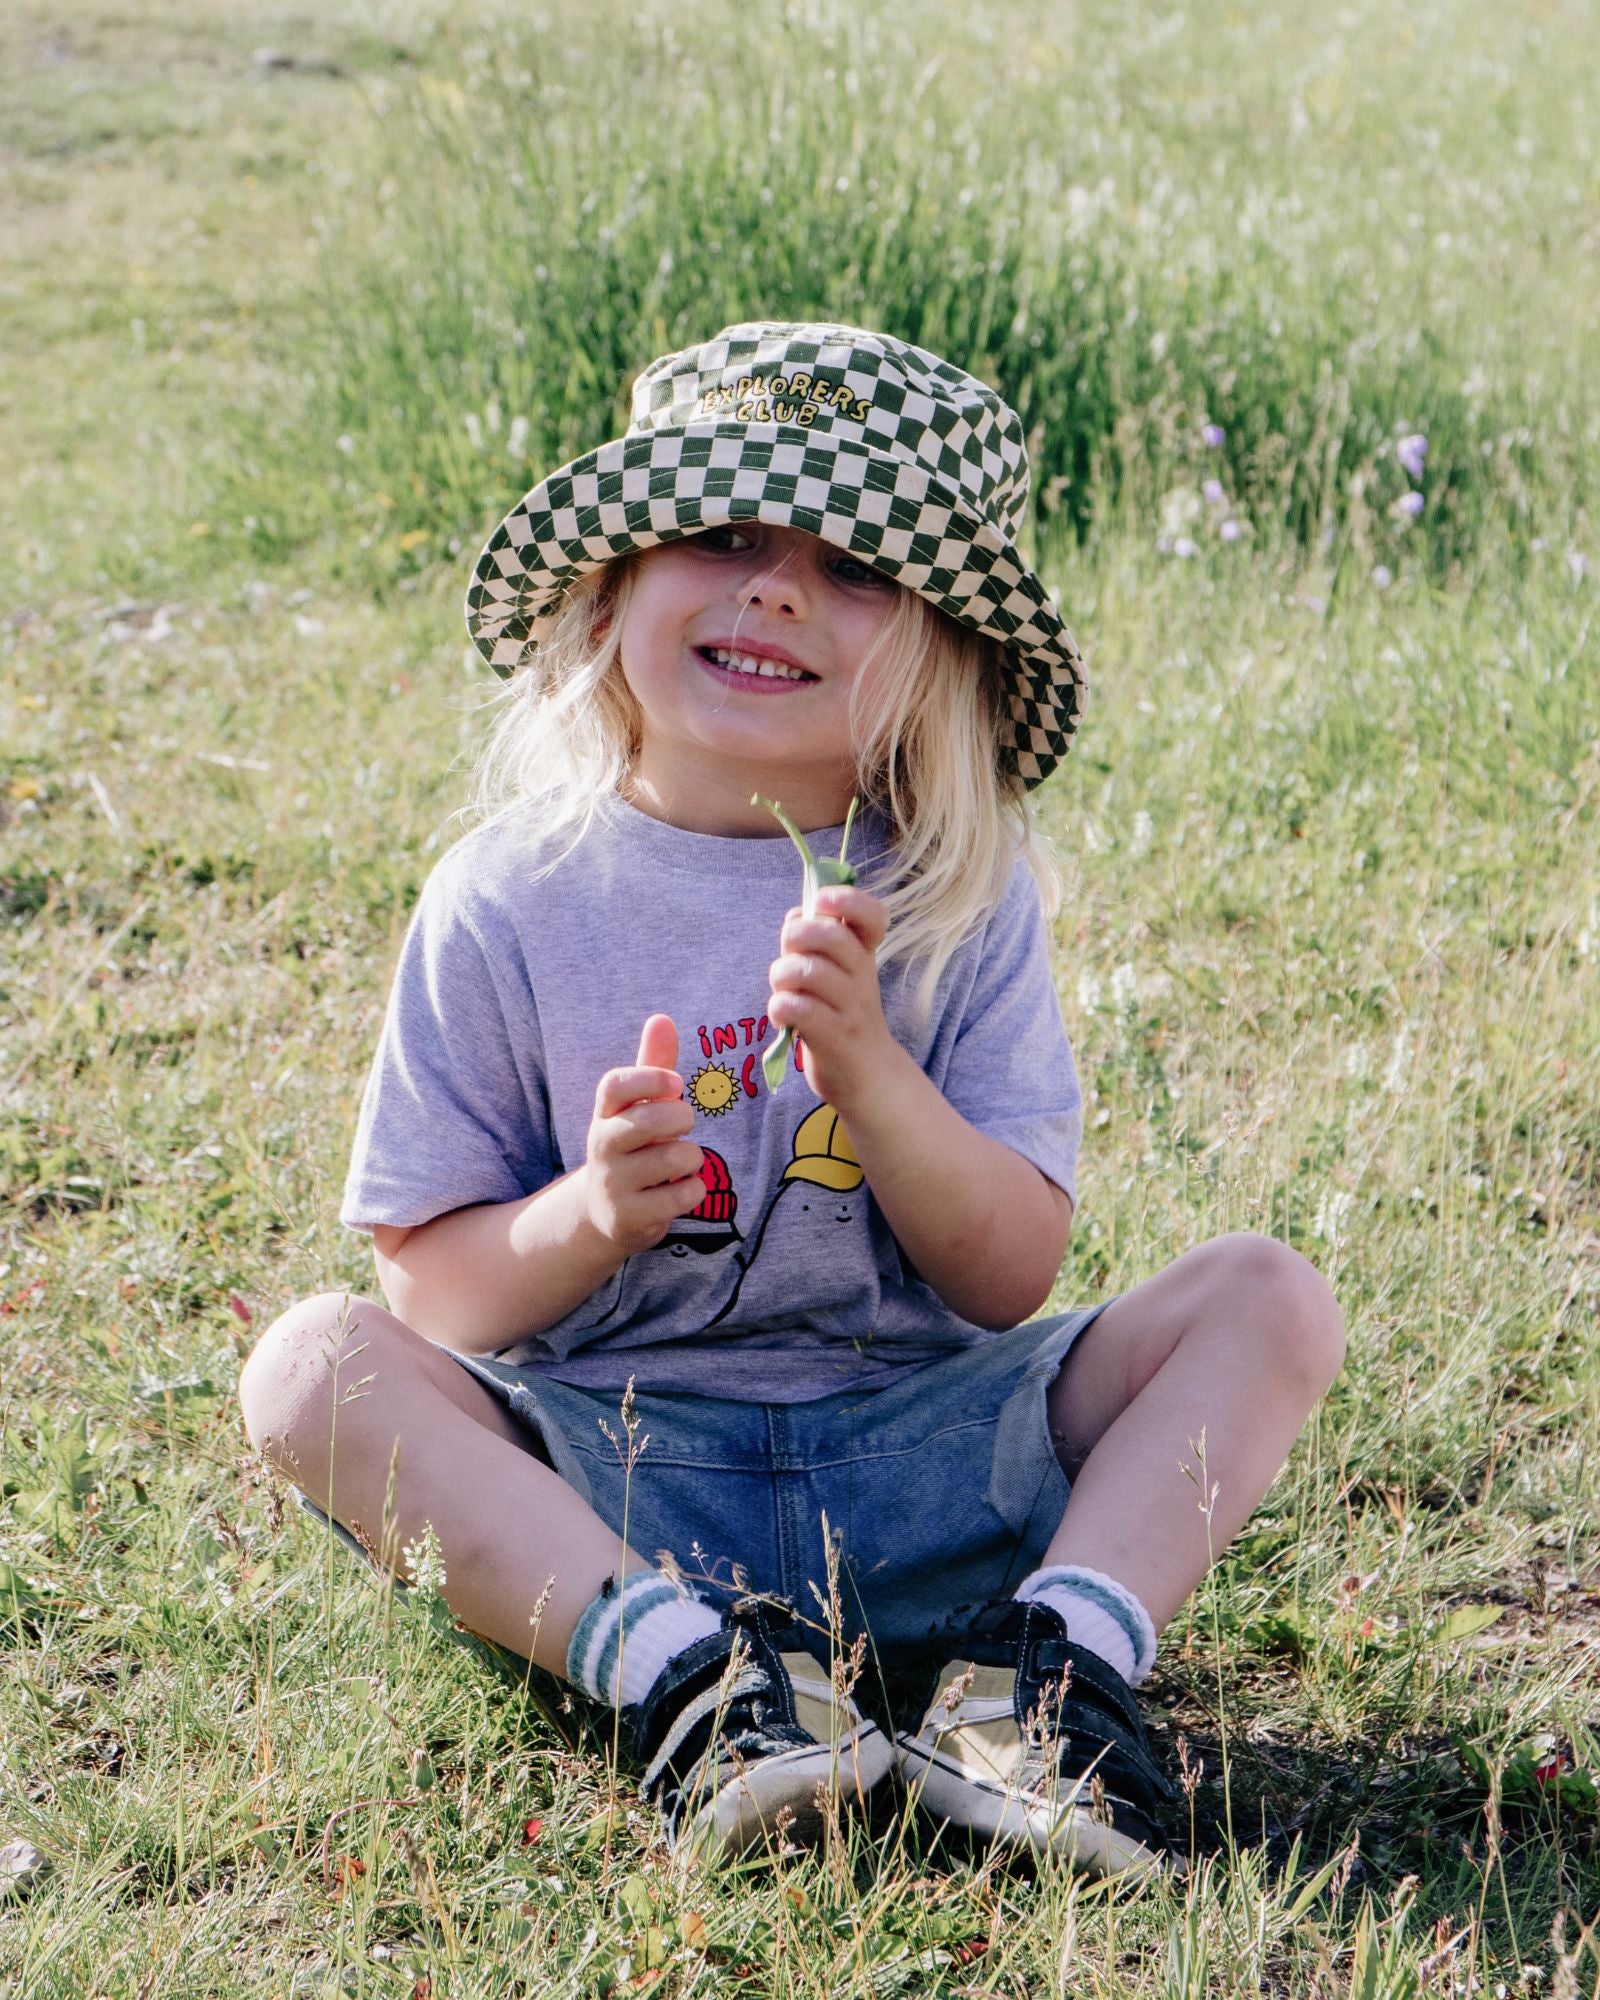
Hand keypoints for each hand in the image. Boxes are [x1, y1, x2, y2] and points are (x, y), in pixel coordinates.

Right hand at [582, 1015, 705, 1253]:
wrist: (605, 1213)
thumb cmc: (633, 1147)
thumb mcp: (638, 1108)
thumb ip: (653, 1066)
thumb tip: (661, 1019)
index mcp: (604, 1113)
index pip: (615, 1086)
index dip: (649, 1078)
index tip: (676, 1083)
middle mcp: (602, 1145)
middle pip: (647, 1121)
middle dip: (682, 1118)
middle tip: (685, 1124)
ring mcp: (613, 1183)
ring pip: (672, 1159)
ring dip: (693, 1157)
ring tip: (684, 1162)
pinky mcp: (628, 1216)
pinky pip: (680, 1196)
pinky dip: (694, 1191)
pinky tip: (684, 1190)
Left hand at [767, 885, 894, 1109]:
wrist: (867, 1075)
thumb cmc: (842, 1014)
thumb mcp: (842, 973)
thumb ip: (822, 941)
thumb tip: (796, 914)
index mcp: (865, 955)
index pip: (874, 916)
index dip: (849, 899)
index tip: (823, 901)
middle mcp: (863, 977)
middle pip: (831, 936)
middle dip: (796, 936)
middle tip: (790, 953)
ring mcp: (850, 1009)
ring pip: (805, 971)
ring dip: (781, 975)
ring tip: (784, 990)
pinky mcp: (832, 1038)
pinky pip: (794, 1008)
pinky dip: (779, 1007)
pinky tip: (784, 1015)